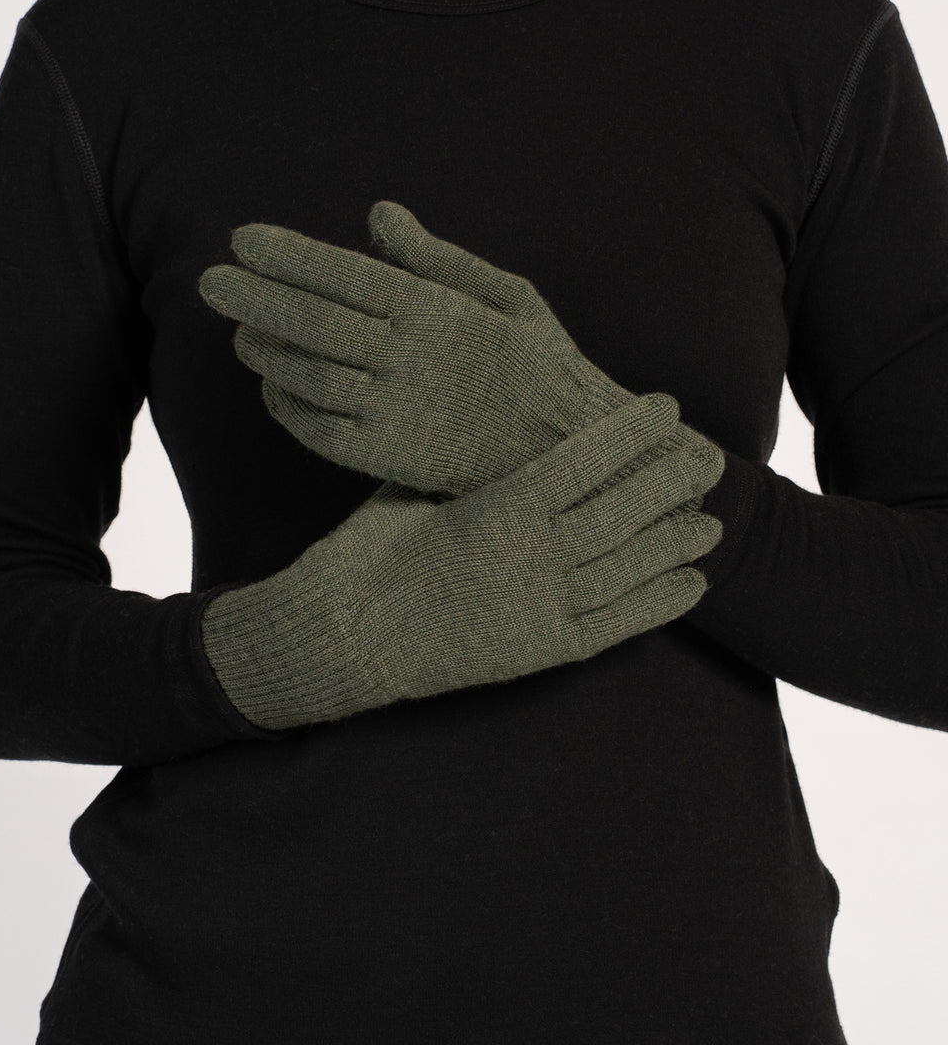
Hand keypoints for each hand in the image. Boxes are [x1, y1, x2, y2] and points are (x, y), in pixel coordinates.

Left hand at [198, 200, 719, 502]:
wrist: (571, 449)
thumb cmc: (540, 364)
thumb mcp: (507, 294)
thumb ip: (436, 256)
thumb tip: (378, 214)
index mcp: (436, 311)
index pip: (343, 274)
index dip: (287, 255)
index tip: (242, 239)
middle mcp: (408, 359)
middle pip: (312, 322)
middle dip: (253, 298)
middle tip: (209, 281)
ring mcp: (395, 411)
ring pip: (308, 376)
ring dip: (264, 352)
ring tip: (237, 333)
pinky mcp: (390, 458)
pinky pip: (321, 430)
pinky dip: (288, 407)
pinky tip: (272, 387)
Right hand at [199, 395, 724, 729]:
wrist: (344, 636)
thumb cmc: (369, 553)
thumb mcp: (415, 492)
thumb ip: (468, 472)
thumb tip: (500, 441)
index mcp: (498, 507)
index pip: (583, 459)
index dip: (630, 432)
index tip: (666, 407)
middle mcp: (532, 554)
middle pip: (621, 510)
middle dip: (670, 482)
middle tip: (711, 461)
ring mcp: (541, 606)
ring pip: (628, 567)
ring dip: (675, 544)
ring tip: (713, 526)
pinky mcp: (541, 651)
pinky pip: (614, 626)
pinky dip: (658, 605)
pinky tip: (692, 587)